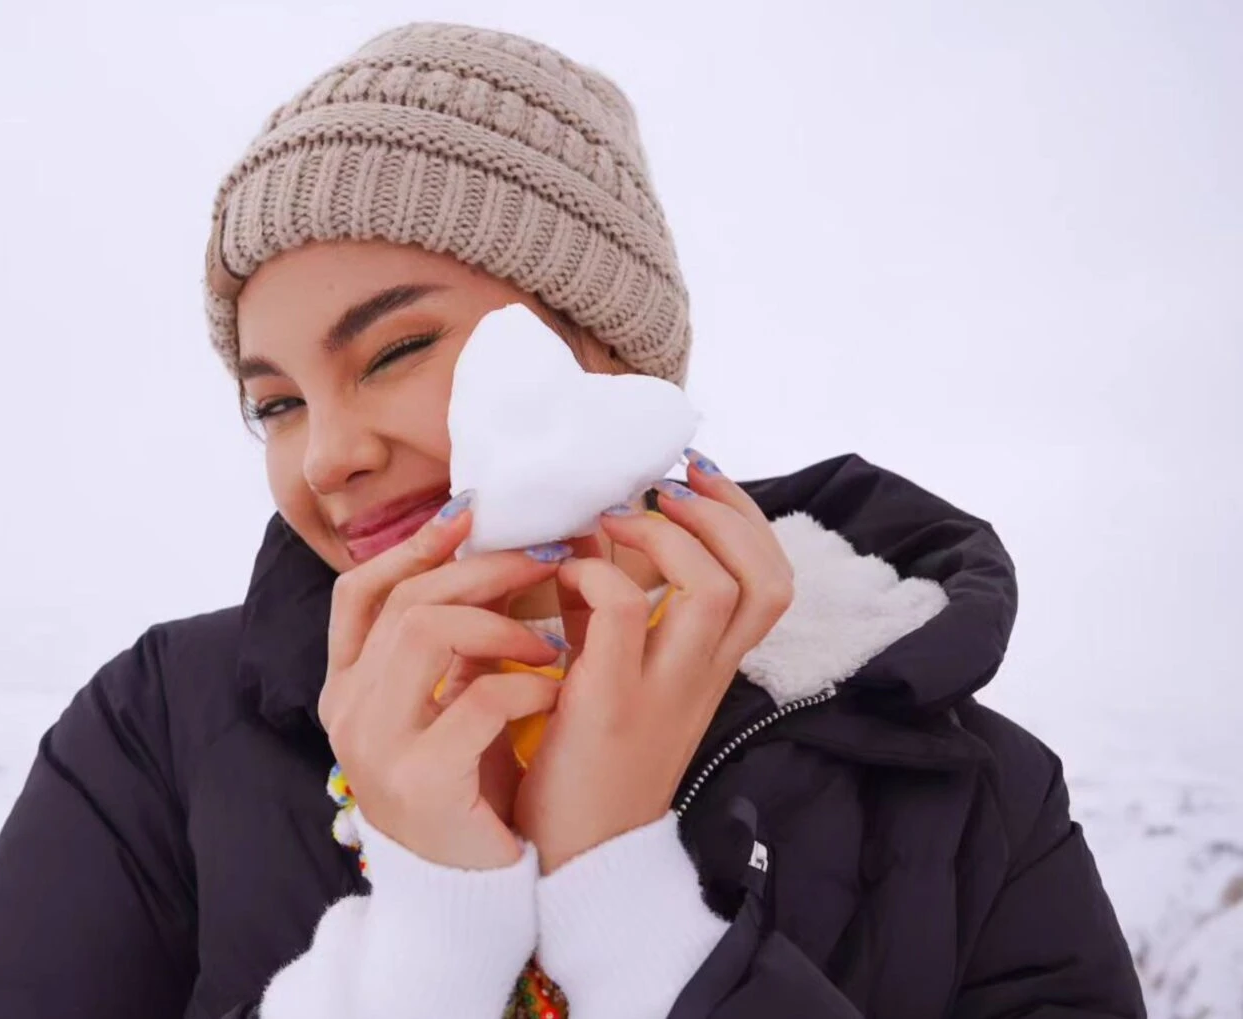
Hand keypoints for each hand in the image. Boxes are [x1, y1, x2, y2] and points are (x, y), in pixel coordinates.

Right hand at [318, 493, 569, 869]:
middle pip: (404, 600)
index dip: (412, 546)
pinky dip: (527, 684)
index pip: (358, 591)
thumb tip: (491, 555)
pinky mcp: (421, 782)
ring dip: (501, 622)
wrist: (468, 898)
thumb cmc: (467, 792)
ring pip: (427, 630)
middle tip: (543, 559)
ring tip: (552, 641)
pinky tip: (556, 690)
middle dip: (480, 569)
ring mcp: (376, 748)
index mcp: (346, 689)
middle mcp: (347, 713)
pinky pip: (479, 699)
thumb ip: (450, 644)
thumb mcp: (446, 707)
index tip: (471, 516)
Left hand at [513, 460, 794, 872]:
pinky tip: (565, 572)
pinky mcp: (610, 706)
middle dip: (724, 514)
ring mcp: (664, 693)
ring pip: (715, 588)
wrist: (571, 858)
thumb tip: (586, 534)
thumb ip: (608, 607)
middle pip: (765, 579)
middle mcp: (703, 678)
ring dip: (666, 536)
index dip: (747, 520)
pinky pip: (621, 612)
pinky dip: (595, 572)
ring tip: (618, 520)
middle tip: (666, 490)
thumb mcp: (611, 671)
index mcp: (712, 668)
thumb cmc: (583, 758)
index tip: (696, 480)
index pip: (773, 583)